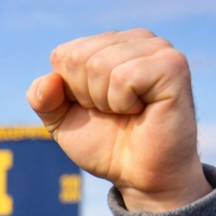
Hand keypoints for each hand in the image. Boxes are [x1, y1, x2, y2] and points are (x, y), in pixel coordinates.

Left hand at [26, 29, 209, 212]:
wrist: (140, 177)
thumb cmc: (106, 145)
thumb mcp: (62, 121)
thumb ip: (43, 99)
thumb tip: (49, 81)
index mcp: (110, 44)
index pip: (64, 54)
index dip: (70, 92)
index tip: (95, 108)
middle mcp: (136, 39)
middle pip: (78, 58)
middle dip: (86, 96)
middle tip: (113, 112)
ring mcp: (157, 48)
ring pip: (100, 65)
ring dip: (106, 102)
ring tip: (129, 112)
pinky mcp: (173, 65)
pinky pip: (124, 77)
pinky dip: (123, 103)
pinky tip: (142, 110)